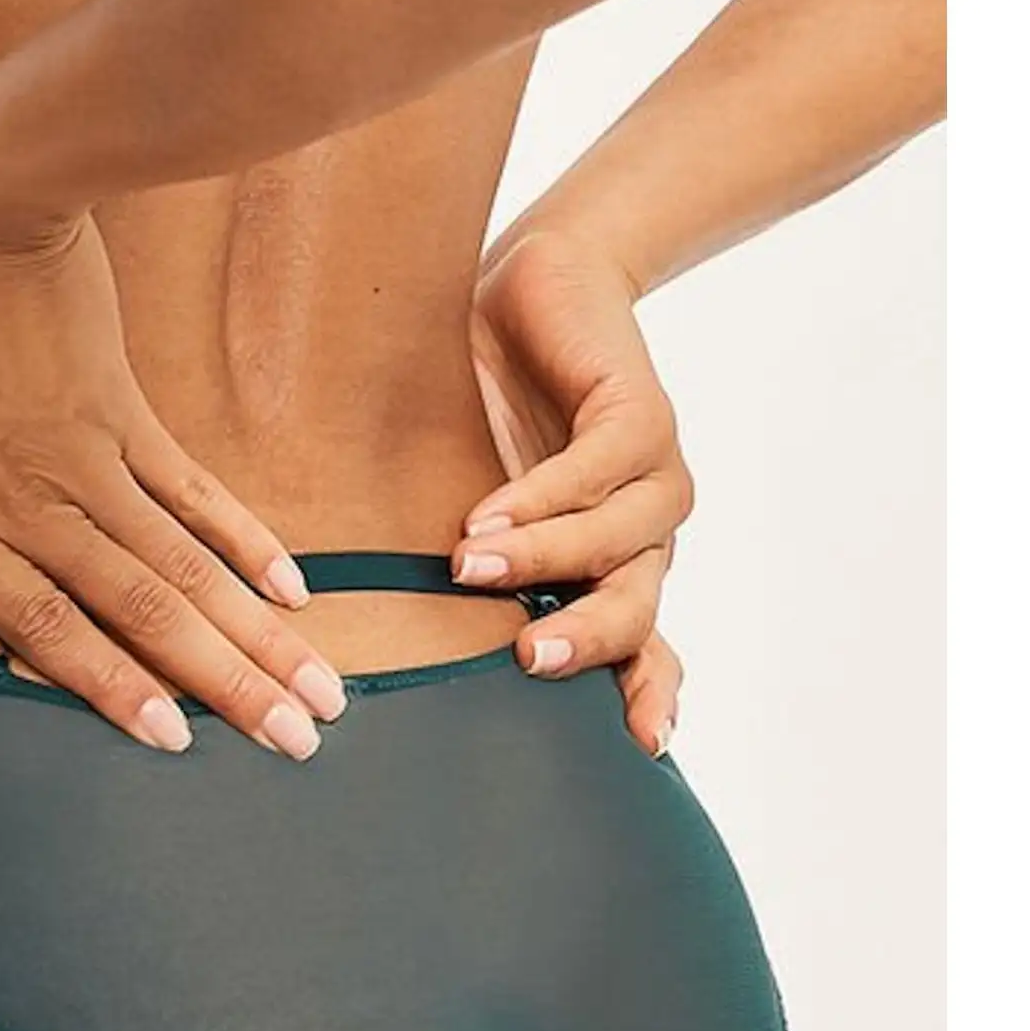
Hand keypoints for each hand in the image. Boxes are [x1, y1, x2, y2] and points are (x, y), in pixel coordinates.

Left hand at [0, 122, 345, 758]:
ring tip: (320, 692)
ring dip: (253, 635)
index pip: (44, 625)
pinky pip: (194, 492)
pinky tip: (290, 591)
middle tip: (300, 742)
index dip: (112, 688)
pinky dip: (244, 542)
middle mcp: (33, 504)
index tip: (178, 743)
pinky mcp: (123, 412)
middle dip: (225, 684)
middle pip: (142, 611)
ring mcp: (89, 459)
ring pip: (183, 566)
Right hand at [458, 226, 690, 755]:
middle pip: (634, 612)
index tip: (639, 743)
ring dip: (541, 559)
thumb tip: (381, 650)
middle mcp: (639, 537)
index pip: (640, 649)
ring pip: (614, 543)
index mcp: (609, 572)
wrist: (538, 287)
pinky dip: (541, 496)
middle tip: (523, 660)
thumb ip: (463, 573)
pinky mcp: (639, 415)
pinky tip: (487, 512)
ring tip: (465, 564)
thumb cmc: (488, 410)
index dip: (643, 693)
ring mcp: (648, 478)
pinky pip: (598, 468)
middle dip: (583, 640)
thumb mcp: (472, 508)